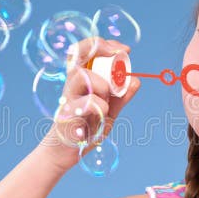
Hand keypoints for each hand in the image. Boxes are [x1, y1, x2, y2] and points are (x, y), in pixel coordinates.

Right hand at [38, 36, 140, 171]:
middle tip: (119, 54)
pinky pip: (87, 103)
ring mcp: (68, 99)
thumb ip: (120, 98)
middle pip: (78, 54)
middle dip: (100, 48)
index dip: (105, 44)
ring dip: (102, 84)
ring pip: (82, 76)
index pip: (87, 51)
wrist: (63, 153)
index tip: (125, 50)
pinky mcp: (67, 115)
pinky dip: (100, 106)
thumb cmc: (84, 129)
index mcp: (81, 81)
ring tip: (108, 100)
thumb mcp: (108, 113)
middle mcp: (72, 85)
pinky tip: (101, 116)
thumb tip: (135, 82)